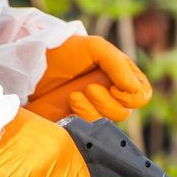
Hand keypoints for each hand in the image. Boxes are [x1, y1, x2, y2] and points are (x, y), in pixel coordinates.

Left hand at [24, 35, 152, 122]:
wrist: (34, 62)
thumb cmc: (66, 50)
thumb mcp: (95, 47)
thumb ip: (118, 64)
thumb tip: (133, 89)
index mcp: (121, 77)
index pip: (142, 96)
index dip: (132, 96)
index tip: (115, 87)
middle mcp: (111, 95)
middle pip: (126, 113)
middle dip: (107, 102)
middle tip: (89, 88)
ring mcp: (95, 110)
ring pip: (108, 123)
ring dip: (93, 109)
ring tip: (75, 95)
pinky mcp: (78, 121)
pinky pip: (90, 130)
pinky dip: (82, 117)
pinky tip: (71, 104)